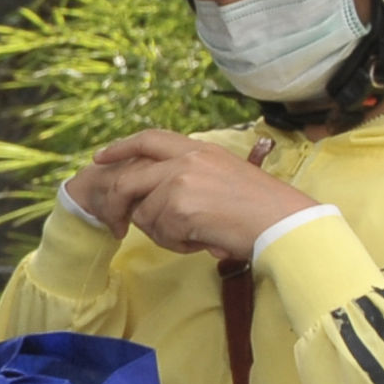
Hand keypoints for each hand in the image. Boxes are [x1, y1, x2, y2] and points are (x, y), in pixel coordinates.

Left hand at [84, 129, 325, 262]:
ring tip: (196, 236)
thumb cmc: (262, 208)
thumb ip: (188, 177)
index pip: (148, 139)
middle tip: (115, 226)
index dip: (120, 147)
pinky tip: (203, 241)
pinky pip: (159, 233)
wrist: (284, 223)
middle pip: (128, 179)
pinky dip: (177, 244)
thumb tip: (151, 198)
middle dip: (115, 205)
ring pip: (143, 213)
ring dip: (163, 233)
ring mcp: (180, 181)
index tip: (99, 158)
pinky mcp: (179, 207)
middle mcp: (186, 160)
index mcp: (199, 149)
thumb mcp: (224, 176)